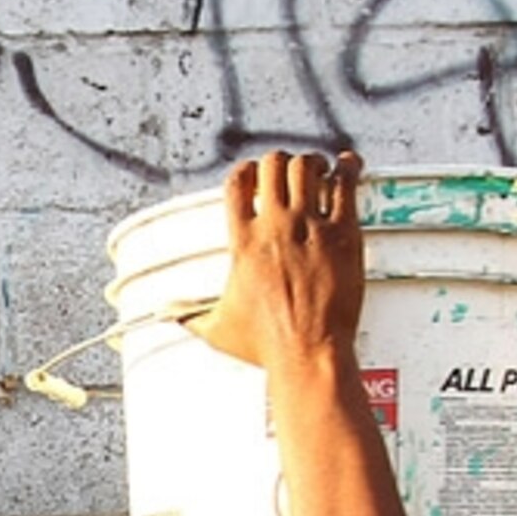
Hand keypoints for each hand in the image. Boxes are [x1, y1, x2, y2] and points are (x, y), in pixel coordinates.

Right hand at [190, 150, 363, 378]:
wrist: (306, 353)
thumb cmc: (265, 345)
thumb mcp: (217, 328)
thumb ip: (189, 316)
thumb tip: (169, 317)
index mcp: (243, 242)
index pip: (238, 182)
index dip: (247, 171)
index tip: (256, 176)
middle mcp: (275, 227)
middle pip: (274, 164)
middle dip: (282, 163)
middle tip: (291, 173)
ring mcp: (310, 227)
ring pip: (308, 166)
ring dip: (313, 163)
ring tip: (320, 170)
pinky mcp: (343, 234)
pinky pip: (345, 184)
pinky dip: (347, 167)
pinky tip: (347, 165)